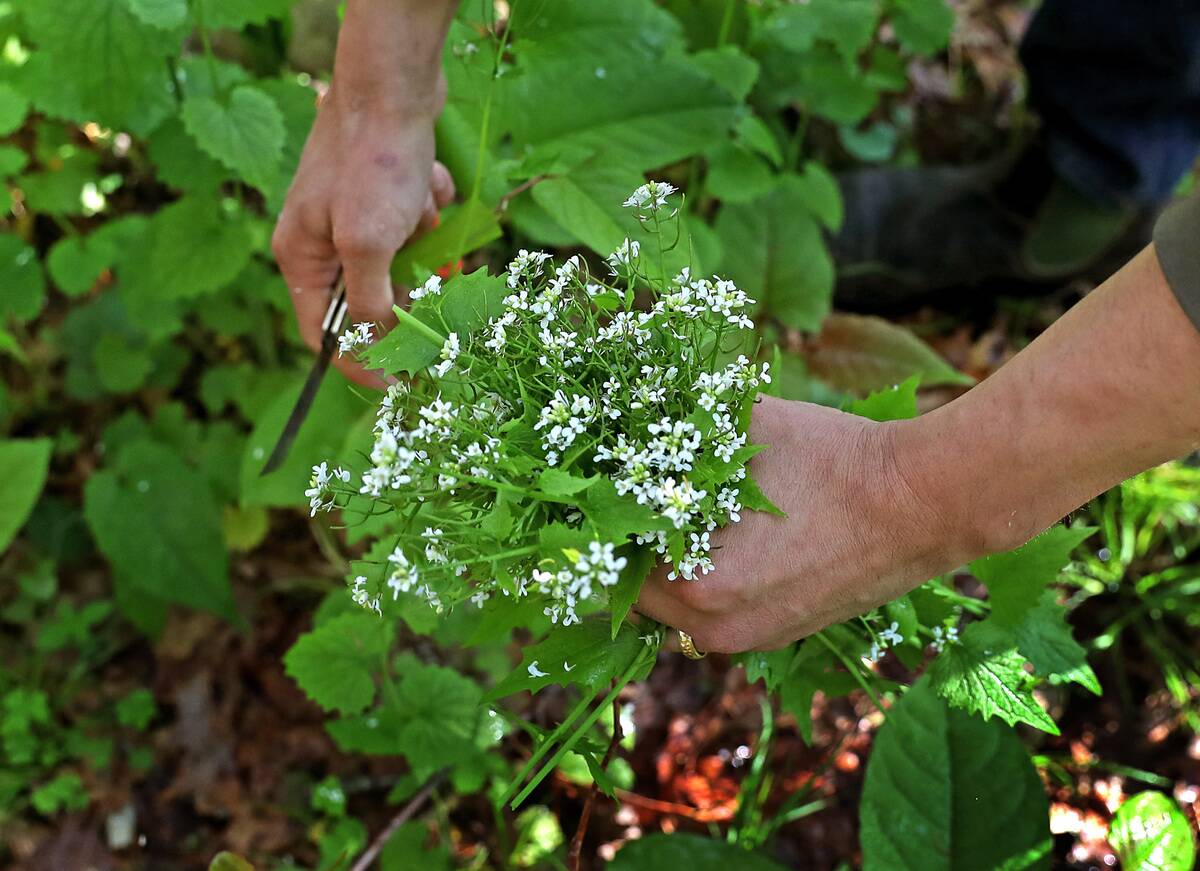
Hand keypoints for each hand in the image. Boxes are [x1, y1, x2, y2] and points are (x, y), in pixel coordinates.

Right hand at [272, 87, 454, 385]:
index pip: (321, 331)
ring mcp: (354, 215)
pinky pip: (414, 225)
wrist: (395, 87)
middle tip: (438, 302)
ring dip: (421, 246)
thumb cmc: (373, 164)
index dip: (357, 361)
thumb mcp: (368, 243)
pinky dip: (429, 211)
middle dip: (406, 296)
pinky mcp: (386, 194)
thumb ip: (369, 301)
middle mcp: (322, 239)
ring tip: (423, 213)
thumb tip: (376, 347)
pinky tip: (428, 184)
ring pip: (399, 262)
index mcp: (301, 256)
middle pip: (366, 300)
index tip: (398, 383)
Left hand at [634, 395, 966, 652]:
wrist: (927, 502)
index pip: (612, 561)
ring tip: (678, 506)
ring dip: (667, 561)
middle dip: (631, 540)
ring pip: (674, 603)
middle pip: (637, 589)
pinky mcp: (779, 634)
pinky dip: (705, 574)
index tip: (601, 481)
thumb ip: (677, 429)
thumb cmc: (835, 461)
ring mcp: (751, 639)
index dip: (600, 517)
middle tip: (633, 490)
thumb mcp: (744, 427)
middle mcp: (717, 630)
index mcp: (698, 586)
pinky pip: (715, 609)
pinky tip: (722, 529)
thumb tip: (627, 416)